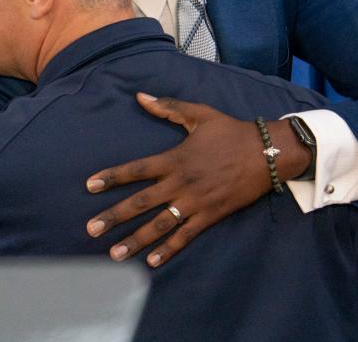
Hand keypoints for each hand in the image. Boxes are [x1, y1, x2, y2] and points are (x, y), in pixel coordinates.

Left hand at [84, 93, 309, 266]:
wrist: (267, 152)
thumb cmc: (231, 131)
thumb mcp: (199, 114)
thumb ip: (168, 107)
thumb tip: (140, 96)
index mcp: (174, 159)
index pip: (136, 170)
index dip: (111, 177)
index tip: (90, 185)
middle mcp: (180, 183)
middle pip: (140, 203)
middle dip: (114, 217)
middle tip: (91, 229)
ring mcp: (195, 202)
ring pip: (159, 225)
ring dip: (136, 240)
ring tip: (115, 253)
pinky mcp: (210, 215)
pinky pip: (186, 236)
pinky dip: (169, 249)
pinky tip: (152, 261)